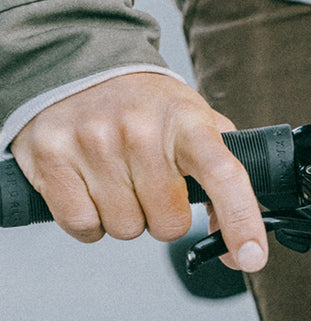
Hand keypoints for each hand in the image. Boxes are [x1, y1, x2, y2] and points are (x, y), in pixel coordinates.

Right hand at [11, 72, 267, 269]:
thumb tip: (237, 248)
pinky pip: (83, 226)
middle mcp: (139, 130)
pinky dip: (90, 221)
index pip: (224, 175)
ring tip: (118, 178)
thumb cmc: (147, 106)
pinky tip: (91, 189)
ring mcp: (92, 143)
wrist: (78, 62)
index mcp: (186, 122)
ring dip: (126, 217)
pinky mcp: (50, 158)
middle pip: (169, 223)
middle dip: (164, 216)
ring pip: (125, 229)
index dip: (242, 222)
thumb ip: (225, 181)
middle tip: (152, 183)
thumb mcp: (197, 125)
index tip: (251, 258)